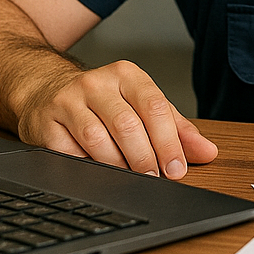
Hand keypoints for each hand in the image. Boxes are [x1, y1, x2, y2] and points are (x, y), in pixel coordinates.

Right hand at [11, 61, 217, 178]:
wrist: (47, 89)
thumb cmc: (105, 102)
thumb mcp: (143, 105)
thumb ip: (176, 128)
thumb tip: (207, 151)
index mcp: (127, 75)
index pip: (154, 107)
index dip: (168, 142)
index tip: (176, 169)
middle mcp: (96, 83)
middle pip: (127, 125)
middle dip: (145, 158)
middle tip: (154, 178)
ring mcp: (68, 101)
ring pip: (98, 141)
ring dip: (117, 165)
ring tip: (128, 177)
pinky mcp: (46, 122)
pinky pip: (70, 153)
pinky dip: (87, 167)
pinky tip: (97, 171)